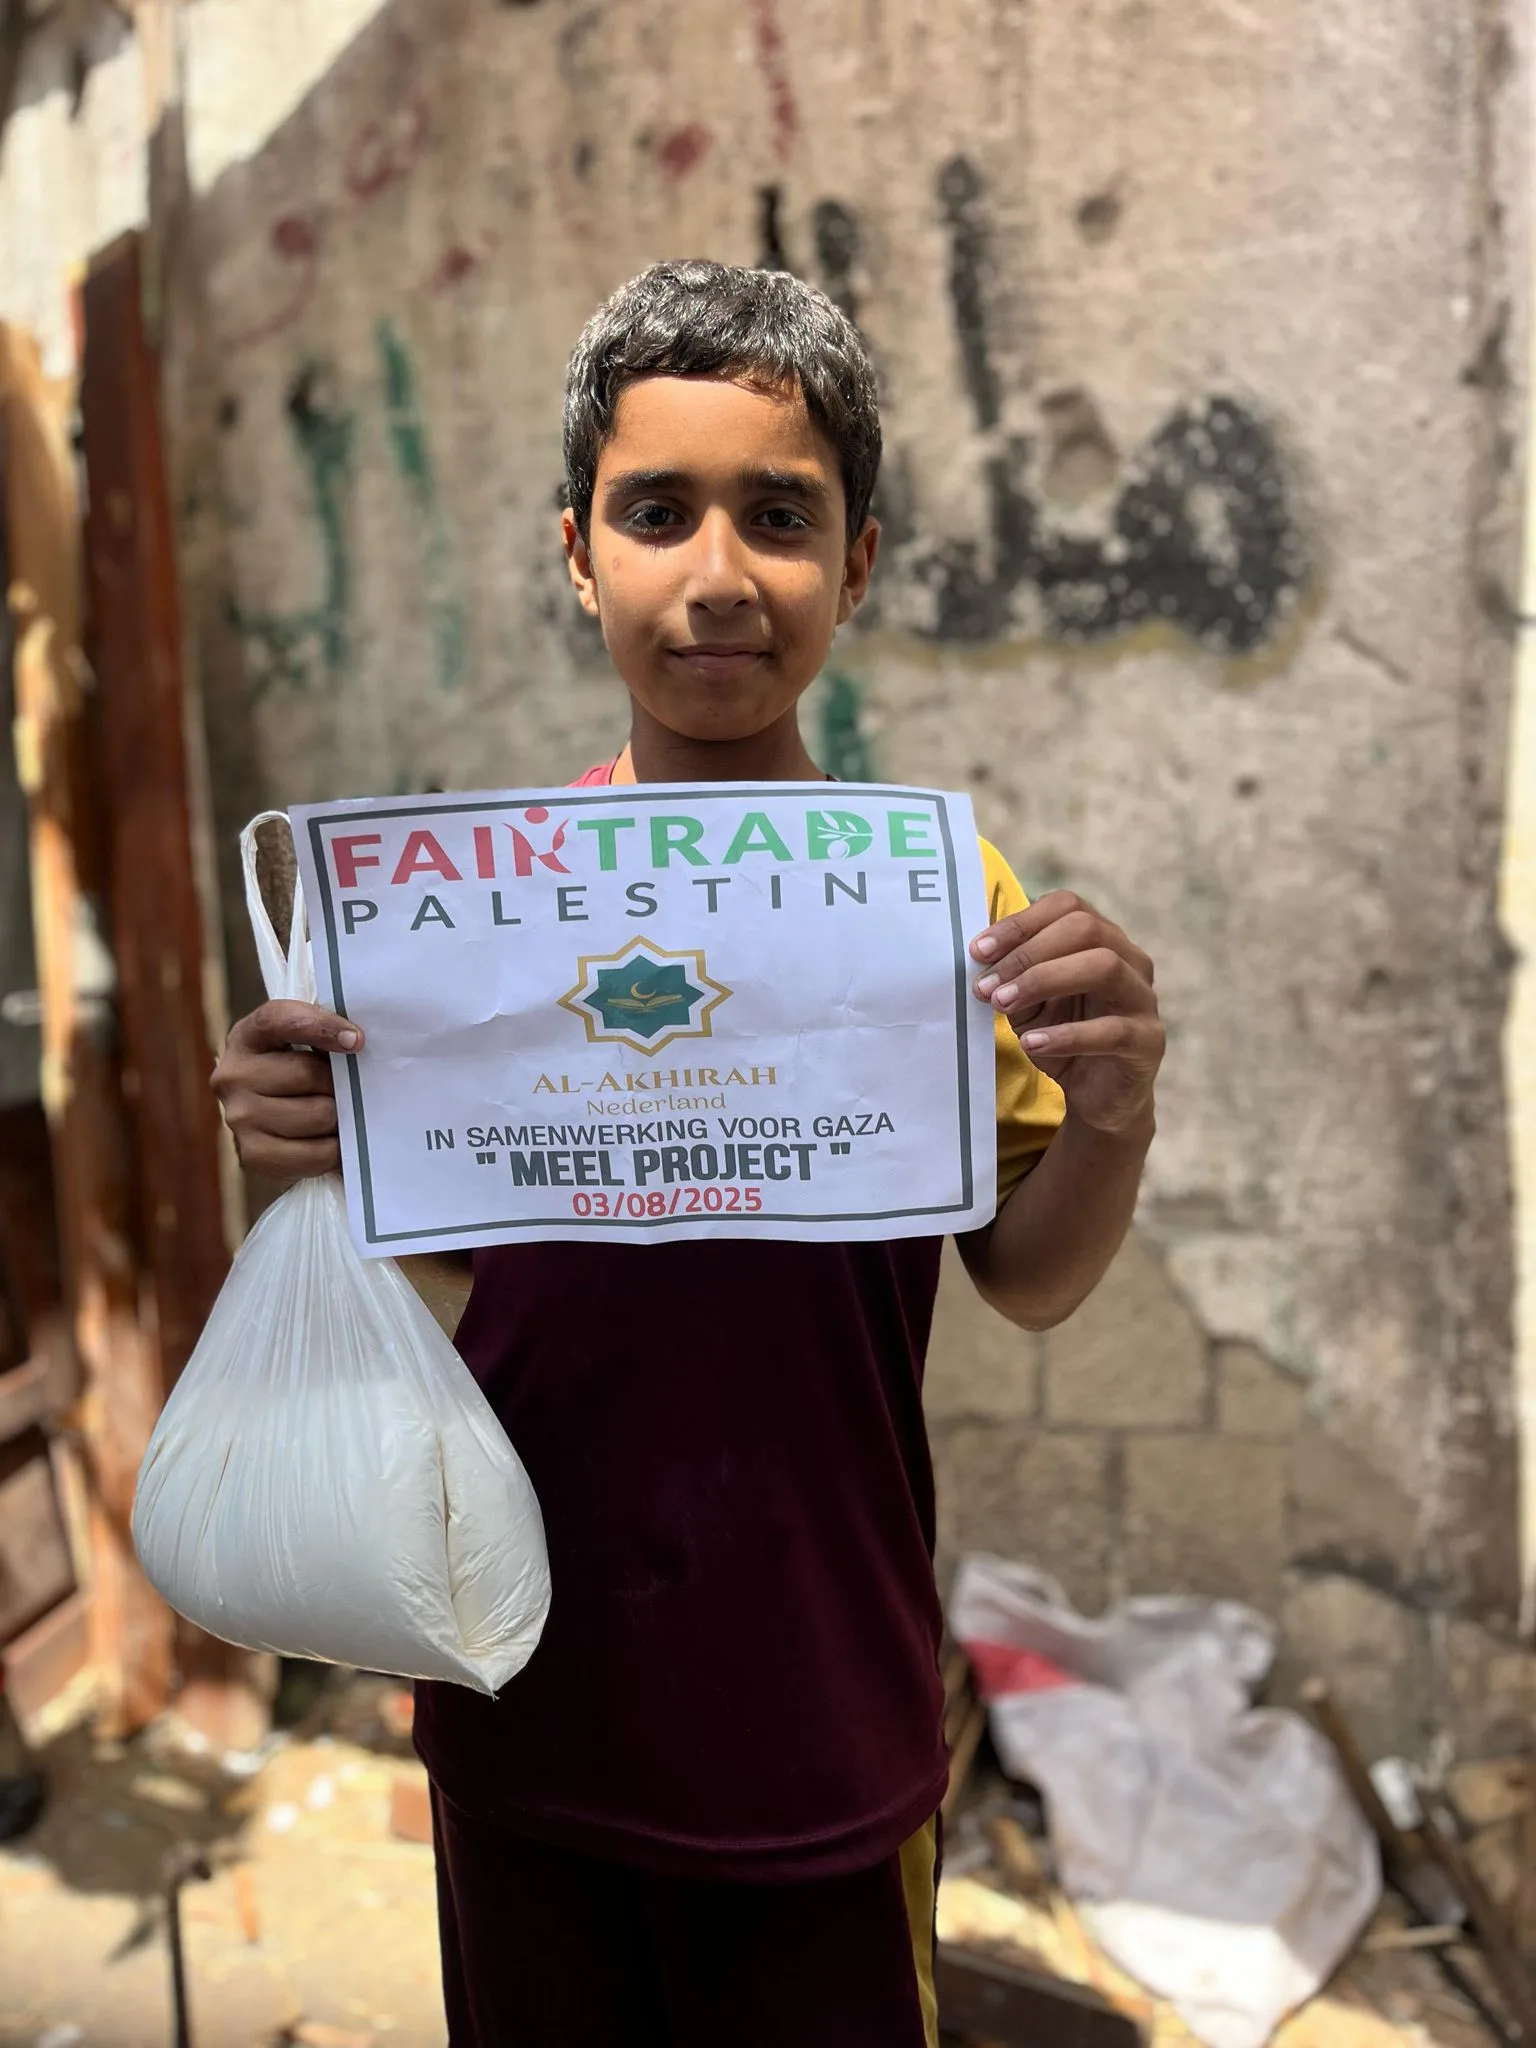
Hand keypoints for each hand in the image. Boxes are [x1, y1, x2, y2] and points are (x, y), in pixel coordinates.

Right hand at [211, 1001, 363, 1179]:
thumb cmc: (299, 1077)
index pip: (278, 1019)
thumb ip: (324, 1037)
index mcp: (247, 1037)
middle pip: (308, 1074)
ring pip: (319, 1114)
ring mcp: (239, 1118)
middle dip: (338, 1084)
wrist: (273, 1131)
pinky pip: (319, 1153)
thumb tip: (357, 1043)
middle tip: (347, 1091)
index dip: (320, 1025)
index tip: (356, 1040)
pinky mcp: (254, 1156)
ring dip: (341, 1118)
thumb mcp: (303, 1045)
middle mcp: (233, 1076)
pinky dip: (336, 1150)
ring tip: (338, 1116)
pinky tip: (330, 1141)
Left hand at [971, 891, 1161, 1137]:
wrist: (1097, 1096)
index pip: (1067, 906)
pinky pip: (1111, 1030)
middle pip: (1086, 929)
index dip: (1020, 923)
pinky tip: (1032, 1043)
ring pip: (1105, 967)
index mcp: (1102, 939)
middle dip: (1028, 953)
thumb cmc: (1061, 1038)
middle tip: (987, 985)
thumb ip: (1012, 977)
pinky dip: (1066, 1035)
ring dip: (1045, 981)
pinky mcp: (1148, 1041)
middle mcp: (1130, 959)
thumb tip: (977, 957)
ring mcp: (1143, 998)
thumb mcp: (1028, 1003)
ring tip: (1003, 1006)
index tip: (978, 951)